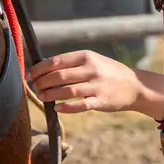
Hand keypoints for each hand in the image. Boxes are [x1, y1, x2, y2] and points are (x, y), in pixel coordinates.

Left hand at [28, 50, 163, 118]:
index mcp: (86, 56)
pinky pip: (79, 106)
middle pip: (59, 76)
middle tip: (34, 88)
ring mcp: (96, 86)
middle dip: (42, 83)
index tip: (29, 75)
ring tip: (42, 97)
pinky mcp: (100, 101)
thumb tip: (44, 69)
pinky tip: (56, 108)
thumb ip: (72, 64)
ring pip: (66, 91)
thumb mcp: (93, 60)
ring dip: (50, 95)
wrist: (134, 85)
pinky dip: (66, 107)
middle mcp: (91, 69)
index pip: (56, 61)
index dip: (39, 69)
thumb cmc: (108, 72)